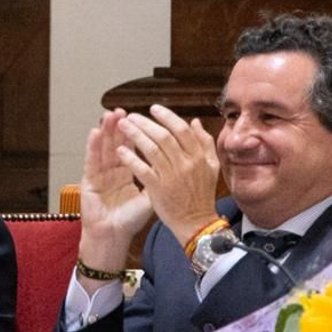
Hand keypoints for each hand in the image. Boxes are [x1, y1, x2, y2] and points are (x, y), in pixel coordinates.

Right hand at [77, 109, 154, 273]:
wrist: (113, 237)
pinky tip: (95, 132)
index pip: (134, 148)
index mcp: (129, 172)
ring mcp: (100, 174)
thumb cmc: (131, 220)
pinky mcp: (88, 181)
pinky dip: (93, 146)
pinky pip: (91, 161)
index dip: (139, 133)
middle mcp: (114, 170)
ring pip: (104, 148)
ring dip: (107, 131)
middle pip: (118, 144)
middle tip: (125, 111)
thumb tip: (180, 161)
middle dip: (122, 127)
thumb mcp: (151, 196)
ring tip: (111, 115)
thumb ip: (161, 177)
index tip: (145, 118)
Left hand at [115, 104, 220, 245]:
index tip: (153, 109)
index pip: (181, 129)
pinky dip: (130, 159)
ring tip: (122, 126)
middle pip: (163, 136)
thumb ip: (204, 143)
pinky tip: (120, 150)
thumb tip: (195, 122)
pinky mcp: (158, 189)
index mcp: (199, 157)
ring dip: (135, 135)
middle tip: (131, 116)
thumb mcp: (211, 167)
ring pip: (151, 149)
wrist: (196, 223)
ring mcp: (172, 176)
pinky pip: (142, 170)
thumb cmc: (202, 195)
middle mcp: (186, 164)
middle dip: (145, 123)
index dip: (166, 116)